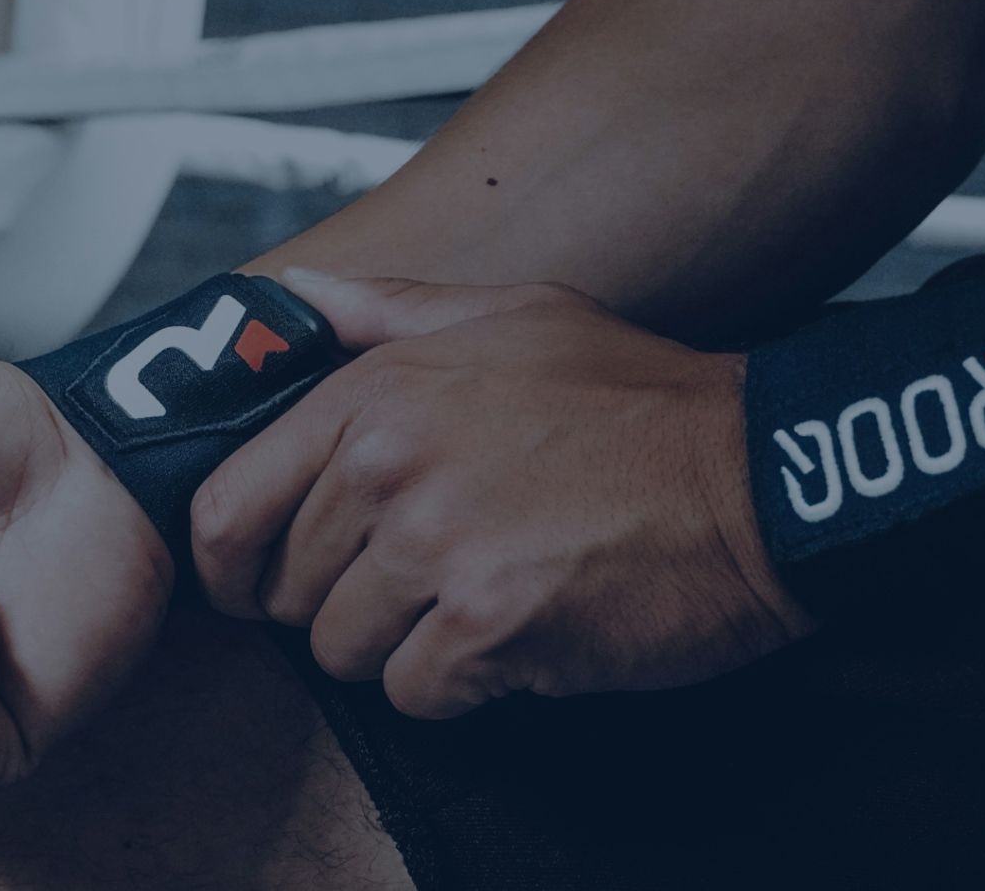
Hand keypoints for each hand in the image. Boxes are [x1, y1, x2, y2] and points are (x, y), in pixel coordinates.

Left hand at [192, 272, 813, 718]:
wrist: (758, 478)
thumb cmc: (632, 397)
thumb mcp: (505, 315)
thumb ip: (379, 310)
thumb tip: (288, 291)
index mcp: (371, 393)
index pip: (226, 507)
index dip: (229, 562)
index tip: (252, 583)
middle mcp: (387, 467)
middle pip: (287, 591)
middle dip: (338, 599)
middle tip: (416, 577)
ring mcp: (434, 547)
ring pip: (341, 650)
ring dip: (398, 645)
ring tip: (472, 598)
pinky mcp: (487, 625)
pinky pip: (413, 692)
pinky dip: (458, 683)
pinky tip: (513, 633)